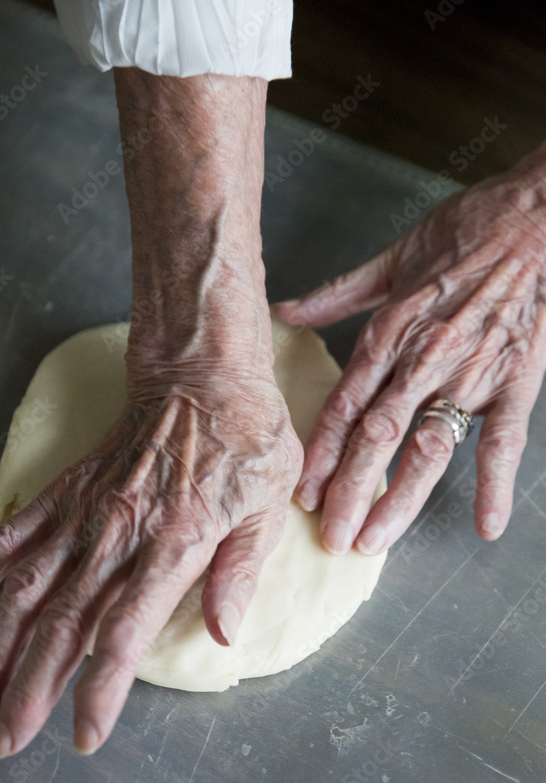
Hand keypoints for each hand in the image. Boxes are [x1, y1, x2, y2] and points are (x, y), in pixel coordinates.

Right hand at [0, 358, 301, 758]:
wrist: (202, 373)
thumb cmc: (247, 439)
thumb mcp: (267, 505)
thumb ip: (239, 572)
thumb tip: (220, 635)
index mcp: (175, 545)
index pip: (125, 631)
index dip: (101, 690)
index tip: (82, 738)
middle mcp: (119, 534)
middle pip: (62, 625)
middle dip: (29, 692)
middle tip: (2, 746)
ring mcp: (85, 513)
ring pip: (25, 592)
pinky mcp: (65, 493)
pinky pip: (12, 536)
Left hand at [277, 145, 545, 555]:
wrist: (538, 216)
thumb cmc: (468, 230)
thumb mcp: (394, 257)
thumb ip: (339, 293)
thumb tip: (287, 309)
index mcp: (390, 334)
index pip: (344, 406)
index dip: (321, 454)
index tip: (301, 493)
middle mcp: (423, 361)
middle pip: (376, 438)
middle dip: (349, 491)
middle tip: (330, 537)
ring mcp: (470, 375)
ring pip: (427, 448)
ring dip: (398, 498)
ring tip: (374, 540)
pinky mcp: (517, 381)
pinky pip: (504, 441)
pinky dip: (496, 484)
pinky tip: (487, 525)